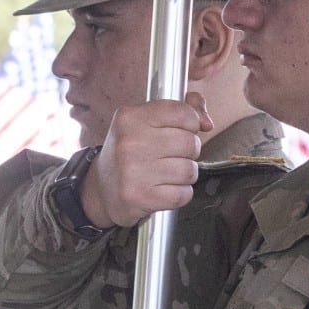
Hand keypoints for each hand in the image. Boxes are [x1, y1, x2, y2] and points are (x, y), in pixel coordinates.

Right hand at [83, 95, 212, 227]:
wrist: (101, 189)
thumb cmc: (131, 152)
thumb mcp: (146, 122)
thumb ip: (181, 111)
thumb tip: (207, 122)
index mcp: (131, 117)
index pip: (182, 113)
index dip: (190, 124)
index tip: (181, 130)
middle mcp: (130, 142)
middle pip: (190, 143)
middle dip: (188, 152)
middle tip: (171, 156)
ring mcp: (134, 171)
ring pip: (189, 170)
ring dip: (185, 174)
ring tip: (167, 173)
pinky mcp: (141, 197)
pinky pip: (183, 194)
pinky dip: (180, 193)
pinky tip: (164, 189)